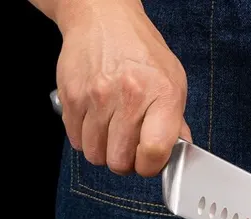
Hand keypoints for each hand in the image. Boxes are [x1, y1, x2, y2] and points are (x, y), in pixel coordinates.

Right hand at [55, 0, 190, 176]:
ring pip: (96, 155)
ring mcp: (97, 97)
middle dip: (126, 162)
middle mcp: (129, 96)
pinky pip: (76, 141)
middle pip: (120, 161)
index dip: (150, 166)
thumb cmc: (142, 52)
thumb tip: (179, 150)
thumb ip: (176, 120)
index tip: (149, 162)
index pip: (153, 151)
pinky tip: (96, 122)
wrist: (103, 19)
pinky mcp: (71, 96)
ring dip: (104, 151)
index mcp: (162, 95)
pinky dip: (86, 139)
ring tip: (112, 133)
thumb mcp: (173, 80)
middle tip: (129, 148)